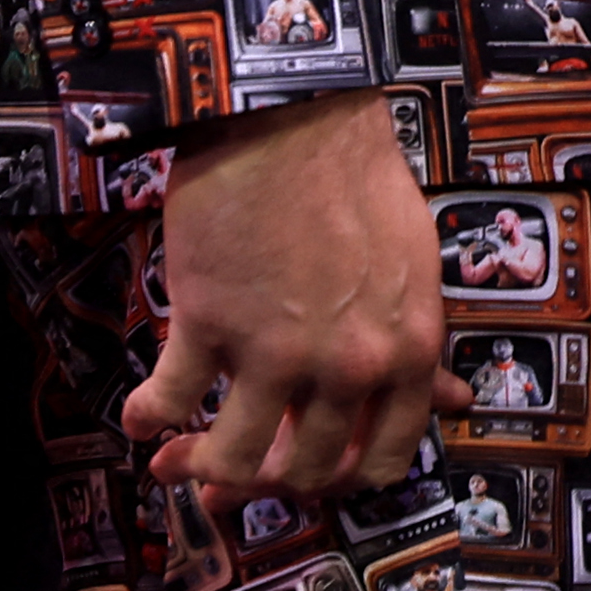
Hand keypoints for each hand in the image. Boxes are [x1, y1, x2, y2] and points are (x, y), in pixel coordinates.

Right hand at [120, 89, 462, 500]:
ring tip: (175, 458)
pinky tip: (138, 417)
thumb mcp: (412, 264)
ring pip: (235, 457)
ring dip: (200, 467)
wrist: (293, 110)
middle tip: (230, 471)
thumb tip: (451, 402)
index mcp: (408, 349)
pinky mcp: (212, 322)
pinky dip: (148, 416)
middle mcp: (350, 364)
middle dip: (263, 481)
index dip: (338, 478)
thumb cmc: (354, 176)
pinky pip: (170, 400)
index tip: (306, 468)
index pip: (380, 462)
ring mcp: (278, 349)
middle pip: (304, 470)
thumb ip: (419, 342)